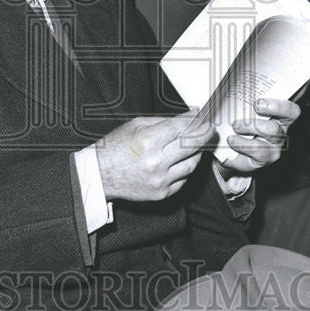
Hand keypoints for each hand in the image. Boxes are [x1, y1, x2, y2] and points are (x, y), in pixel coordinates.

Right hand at [94, 109, 212, 201]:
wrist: (101, 176)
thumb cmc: (116, 148)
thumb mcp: (136, 125)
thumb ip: (164, 121)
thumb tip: (189, 117)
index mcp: (148, 141)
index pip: (182, 128)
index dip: (195, 121)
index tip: (202, 117)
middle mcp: (156, 162)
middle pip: (191, 146)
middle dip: (204, 135)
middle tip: (209, 129)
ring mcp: (160, 180)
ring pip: (192, 164)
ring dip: (197, 153)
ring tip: (195, 145)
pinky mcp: (161, 193)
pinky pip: (183, 179)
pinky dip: (185, 169)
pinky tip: (180, 161)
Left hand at [217, 97, 299, 176]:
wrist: (226, 150)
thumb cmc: (235, 124)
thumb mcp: (239, 109)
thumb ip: (242, 98)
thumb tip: (235, 83)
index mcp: (278, 114)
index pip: (291, 108)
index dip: (282, 103)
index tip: (261, 100)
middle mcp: (281, 129)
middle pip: (288, 116)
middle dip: (272, 108)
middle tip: (256, 105)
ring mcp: (275, 145)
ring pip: (272, 132)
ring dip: (251, 126)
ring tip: (236, 125)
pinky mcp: (266, 157)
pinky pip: (258, 150)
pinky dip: (242, 143)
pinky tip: (231, 139)